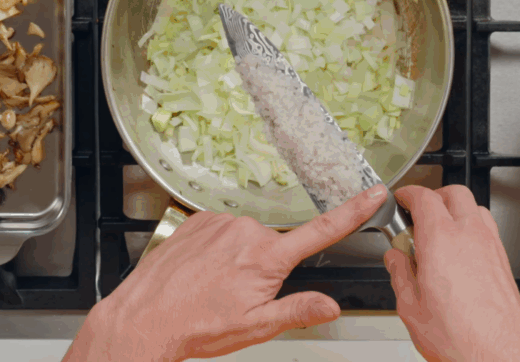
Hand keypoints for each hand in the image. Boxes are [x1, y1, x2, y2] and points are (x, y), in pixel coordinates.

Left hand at [65, 184, 387, 361]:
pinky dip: (215, 249)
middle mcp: (245, 231)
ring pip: (244, 238)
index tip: (374, 192)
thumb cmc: (197, 325)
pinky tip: (200, 271)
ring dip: (236, 258)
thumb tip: (331, 305)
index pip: (323, 231)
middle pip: (273, 245)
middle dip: (263, 267)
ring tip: (212, 285)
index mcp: (267, 257)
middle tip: (238, 294)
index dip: (353, 211)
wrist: (145, 318)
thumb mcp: (256, 327)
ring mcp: (218, 222)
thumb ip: (299, 310)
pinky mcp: (196, 219)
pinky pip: (219, 231)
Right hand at [384, 185, 519, 361]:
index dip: (407, 194)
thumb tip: (395, 259)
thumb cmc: (463, 338)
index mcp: (441, 240)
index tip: (400, 200)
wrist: (501, 356)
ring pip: (474, 208)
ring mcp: (491, 246)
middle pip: (454, 193)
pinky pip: (487, 229)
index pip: (423, 197)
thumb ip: (400, 275)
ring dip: (455, 211)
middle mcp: (470, 236)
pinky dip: (471, 229)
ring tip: (438, 232)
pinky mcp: (503, 261)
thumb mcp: (411, 308)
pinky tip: (459, 252)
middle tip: (418, 214)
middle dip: (434, 196)